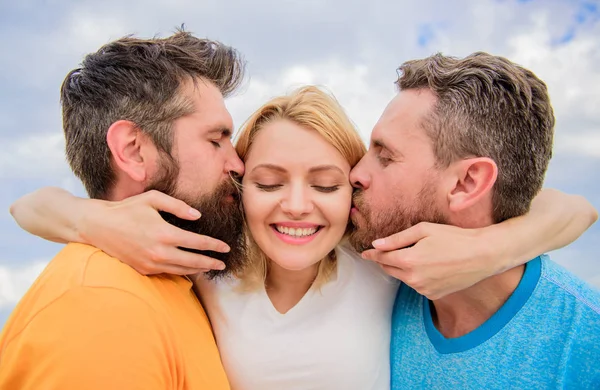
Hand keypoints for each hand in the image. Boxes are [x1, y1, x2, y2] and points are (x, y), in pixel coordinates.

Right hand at [79, 190, 231, 274]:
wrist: (98, 227)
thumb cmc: (127, 209)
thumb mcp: (153, 199)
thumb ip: (178, 206)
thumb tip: (197, 216)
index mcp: (164, 233)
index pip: (198, 243)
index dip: (214, 246)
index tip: (226, 247)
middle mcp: (159, 252)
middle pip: (193, 262)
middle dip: (211, 263)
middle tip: (223, 263)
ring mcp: (151, 264)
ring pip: (181, 271)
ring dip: (198, 270)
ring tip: (209, 267)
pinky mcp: (143, 270)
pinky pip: (168, 273)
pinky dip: (181, 271)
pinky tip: (188, 268)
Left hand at [361, 222, 500, 299]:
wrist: (482, 255)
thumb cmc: (454, 238)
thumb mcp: (424, 230)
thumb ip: (397, 238)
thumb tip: (377, 244)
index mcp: (408, 261)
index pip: (382, 258)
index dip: (373, 254)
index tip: (366, 252)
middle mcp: (413, 279)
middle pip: (389, 269)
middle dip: (386, 260)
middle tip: (387, 250)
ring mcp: (423, 289)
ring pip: (403, 277)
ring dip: (403, 268)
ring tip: (419, 254)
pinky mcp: (433, 295)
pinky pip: (417, 285)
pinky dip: (416, 276)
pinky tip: (429, 265)